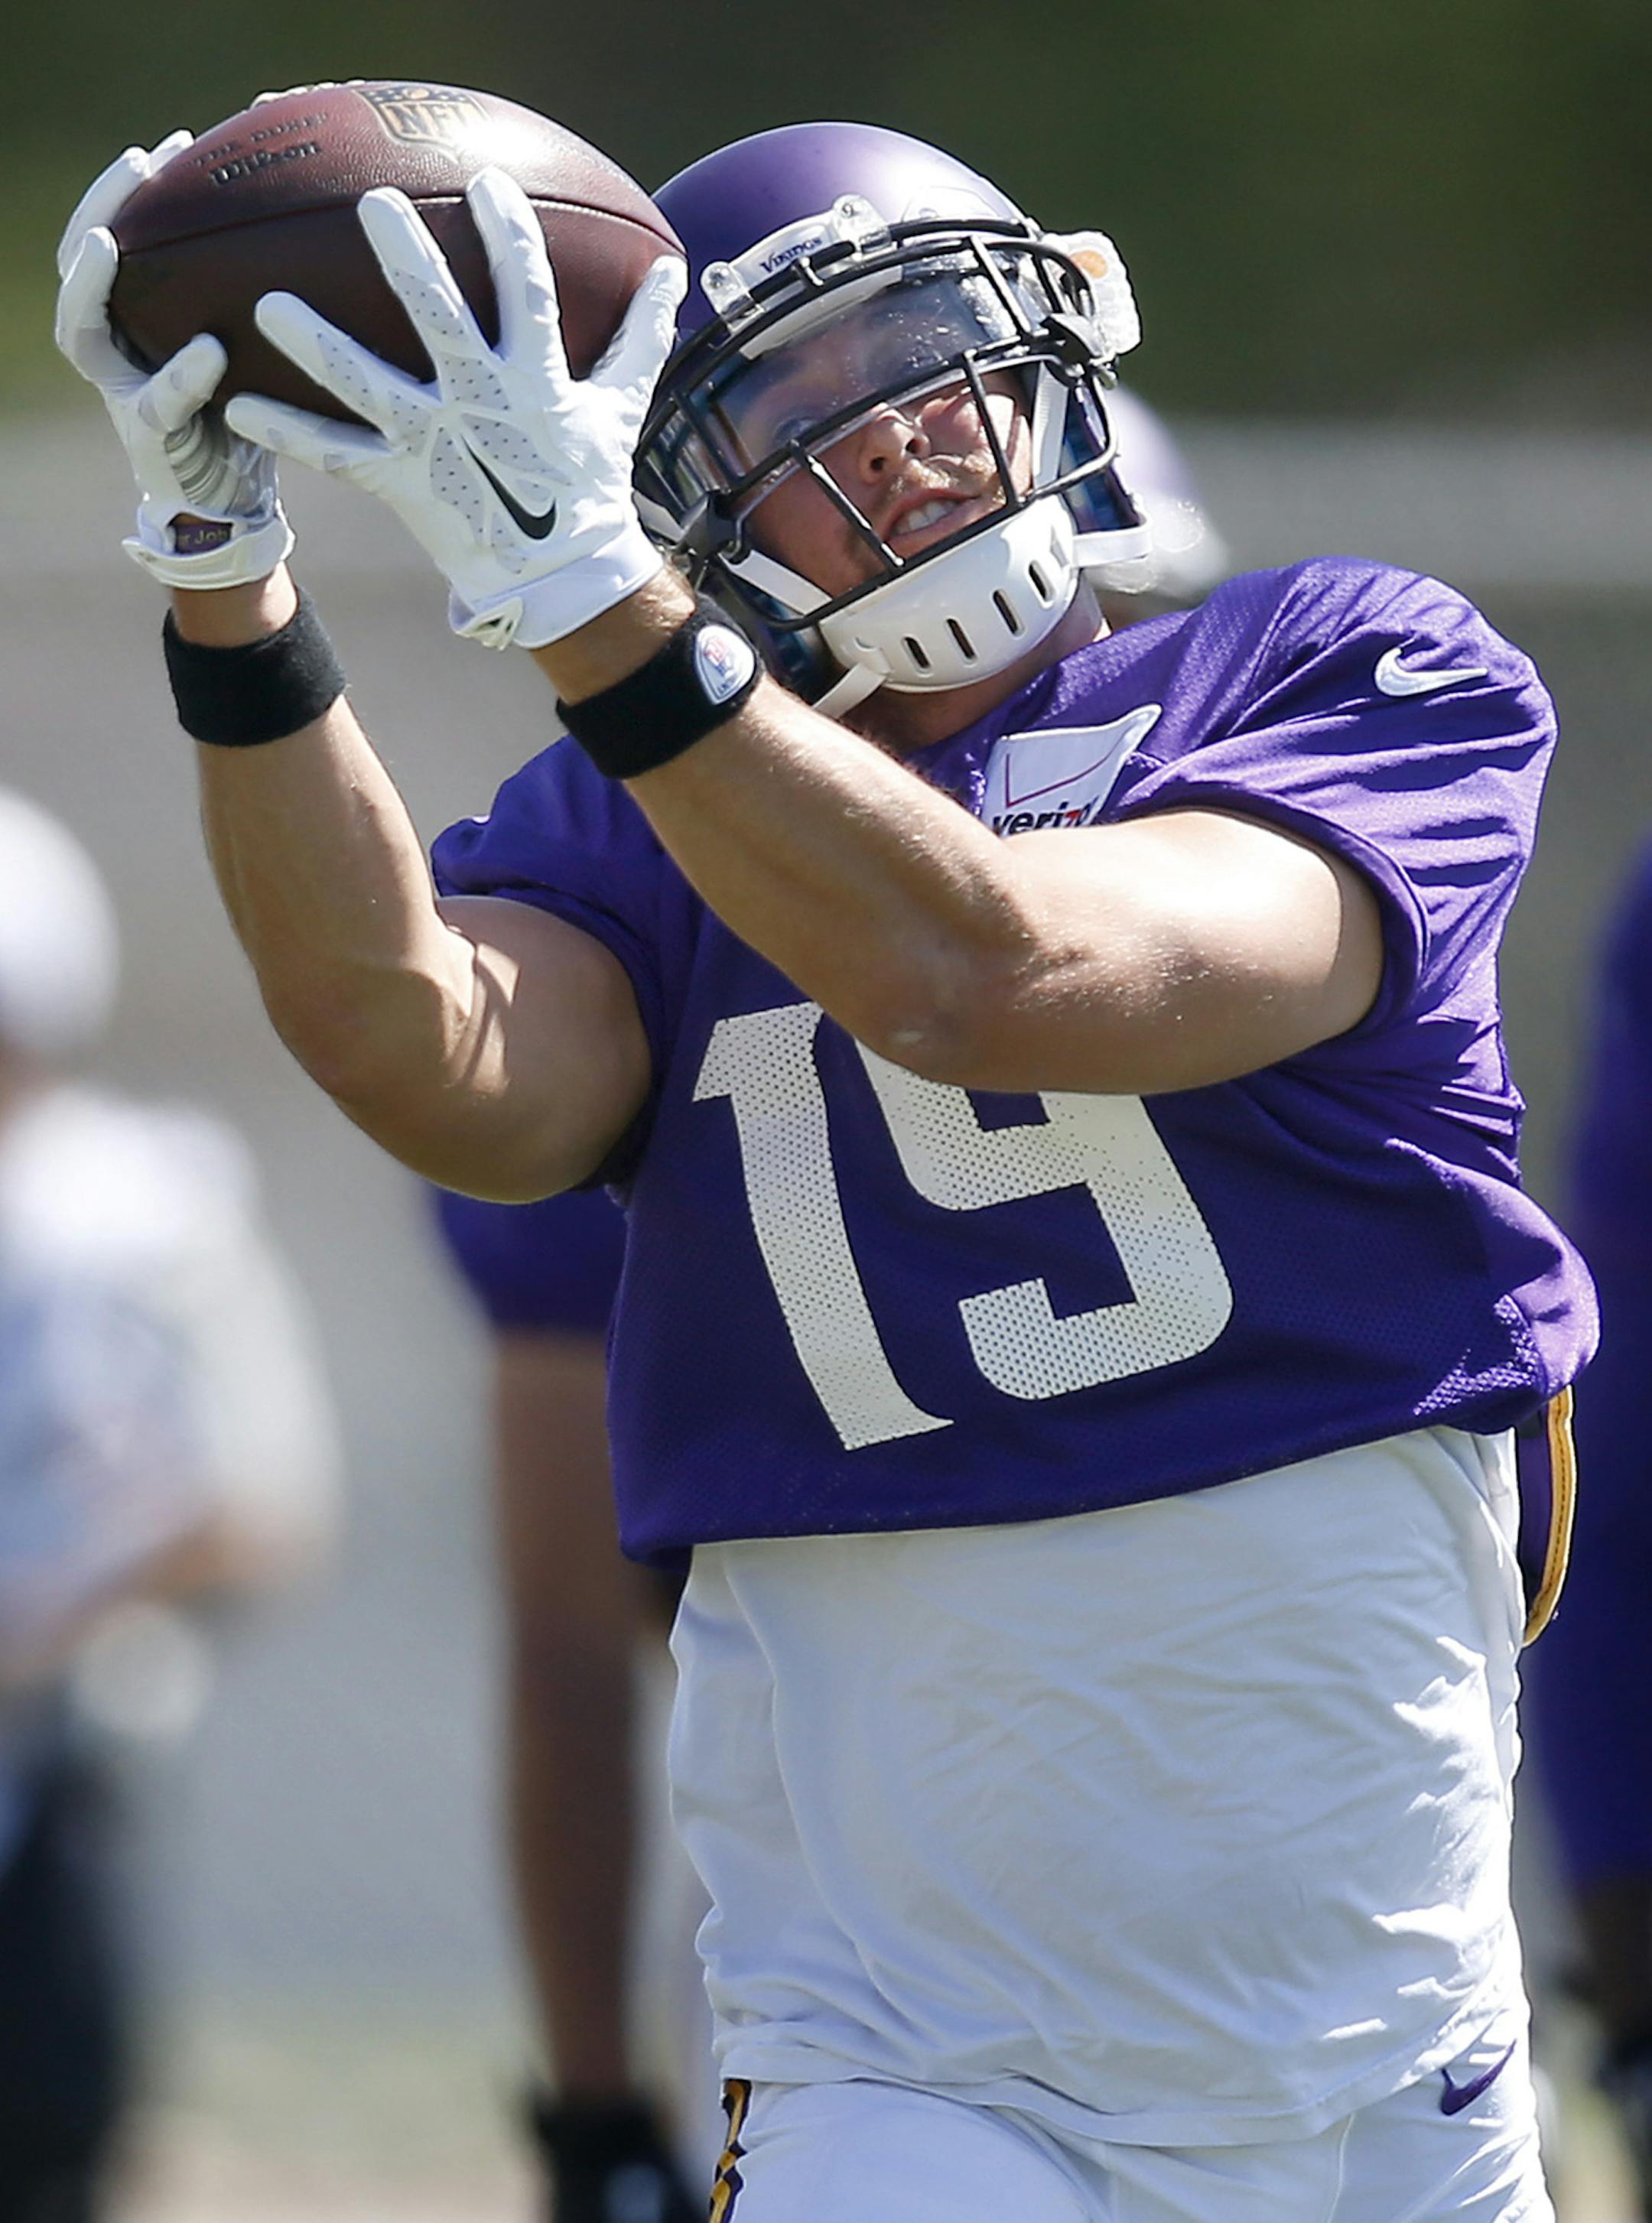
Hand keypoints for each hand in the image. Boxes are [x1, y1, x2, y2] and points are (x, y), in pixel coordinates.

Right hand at [54, 137, 293, 590]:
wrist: (236, 502)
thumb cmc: (250, 413)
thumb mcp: (255, 348)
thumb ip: (265, 299)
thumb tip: (328, 228)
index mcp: (139, 322)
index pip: (117, 238)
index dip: (133, 191)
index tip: (175, 145)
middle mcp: (119, 351)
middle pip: (78, 265)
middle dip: (101, 208)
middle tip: (136, 163)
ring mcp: (124, 395)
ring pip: (82, 328)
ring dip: (92, 281)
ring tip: (111, 243)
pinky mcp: (152, 442)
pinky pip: (157, 403)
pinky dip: (180, 375)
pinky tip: (208, 349)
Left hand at [225, 168, 685, 648]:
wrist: (562, 576)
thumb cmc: (589, 486)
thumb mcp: (621, 407)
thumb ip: (642, 337)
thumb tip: (676, 276)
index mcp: (535, 377)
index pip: (527, 291)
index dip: (509, 236)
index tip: (486, 184)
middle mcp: (479, 400)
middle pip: (436, 316)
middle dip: (404, 257)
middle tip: (370, 203)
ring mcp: (435, 441)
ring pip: (367, 384)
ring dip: (315, 345)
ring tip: (268, 305)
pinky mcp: (403, 482)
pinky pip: (336, 456)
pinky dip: (288, 435)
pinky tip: (238, 409)